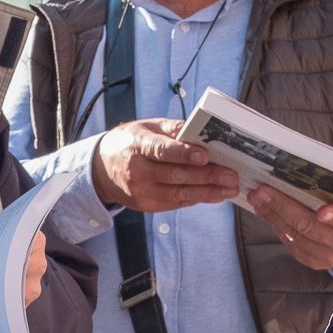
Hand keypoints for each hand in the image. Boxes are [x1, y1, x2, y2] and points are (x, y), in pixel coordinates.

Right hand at [92, 119, 239, 212]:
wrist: (102, 170)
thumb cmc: (129, 143)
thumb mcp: (146, 127)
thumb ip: (172, 129)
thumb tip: (200, 130)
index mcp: (137, 145)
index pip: (161, 151)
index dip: (183, 154)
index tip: (205, 155)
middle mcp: (137, 171)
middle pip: (176, 175)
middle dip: (207, 176)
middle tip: (231, 175)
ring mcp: (142, 192)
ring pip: (179, 193)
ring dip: (208, 192)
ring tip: (230, 189)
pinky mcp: (147, 205)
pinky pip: (177, 203)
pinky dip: (198, 198)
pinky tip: (216, 195)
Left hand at [245, 184, 332, 270]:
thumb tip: (312, 168)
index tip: (322, 213)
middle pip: (310, 227)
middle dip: (283, 207)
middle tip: (262, 191)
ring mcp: (329, 256)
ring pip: (296, 236)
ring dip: (272, 216)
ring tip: (257, 198)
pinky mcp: (315, 261)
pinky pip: (292, 244)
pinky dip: (277, 226)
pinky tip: (266, 212)